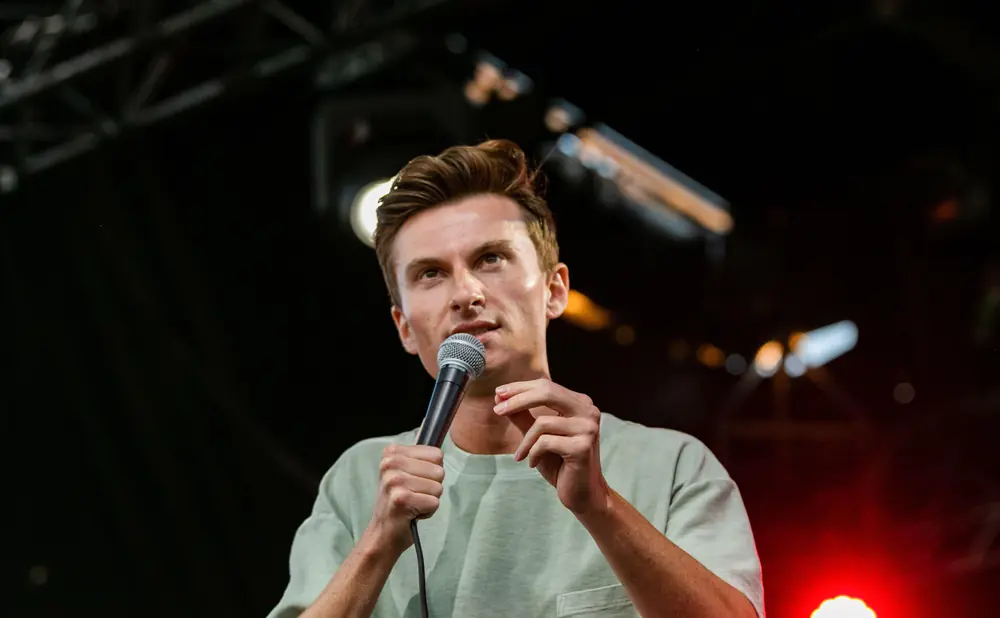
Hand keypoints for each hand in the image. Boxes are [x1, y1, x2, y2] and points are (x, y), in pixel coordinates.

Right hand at [365, 444, 444, 552]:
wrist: (382, 533)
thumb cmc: (399, 502)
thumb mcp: (407, 472)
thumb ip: (423, 459)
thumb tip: (441, 451)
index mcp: (392, 452)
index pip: (437, 454)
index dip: (431, 472)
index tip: (415, 482)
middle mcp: (390, 463)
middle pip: (439, 471)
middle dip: (431, 487)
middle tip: (413, 496)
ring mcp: (394, 480)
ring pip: (437, 488)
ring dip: (429, 500)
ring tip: (412, 504)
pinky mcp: (401, 498)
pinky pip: (434, 502)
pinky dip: (427, 512)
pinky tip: (411, 514)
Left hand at [494, 379, 609, 514]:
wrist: (582, 494)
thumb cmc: (560, 465)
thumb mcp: (537, 437)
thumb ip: (523, 416)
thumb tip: (500, 396)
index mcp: (580, 403)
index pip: (547, 386)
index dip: (520, 388)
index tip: (498, 393)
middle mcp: (588, 411)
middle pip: (547, 393)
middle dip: (518, 400)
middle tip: (498, 410)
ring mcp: (588, 429)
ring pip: (543, 422)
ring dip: (525, 441)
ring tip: (520, 455)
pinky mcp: (582, 447)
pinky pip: (546, 442)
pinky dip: (533, 453)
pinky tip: (533, 463)